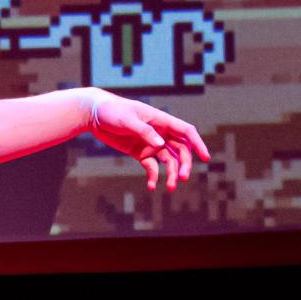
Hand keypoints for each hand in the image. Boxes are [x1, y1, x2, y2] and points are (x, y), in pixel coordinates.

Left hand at [85, 91, 210, 190]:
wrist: (94, 115)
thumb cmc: (112, 111)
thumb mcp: (127, 120)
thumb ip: (144, 132)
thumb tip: (160, 144)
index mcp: (160, 120)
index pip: (186, 132)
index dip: (198, 144)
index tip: (206, 158)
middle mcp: (159, 132)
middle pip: (180, 149)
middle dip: (184, 164)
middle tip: (183, 178)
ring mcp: (150, 143)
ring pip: (168, 160)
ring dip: (171, 174)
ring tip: (169, 188)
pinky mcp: (139, 152)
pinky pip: (151, 166)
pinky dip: (153, 176)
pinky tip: (151, 186)